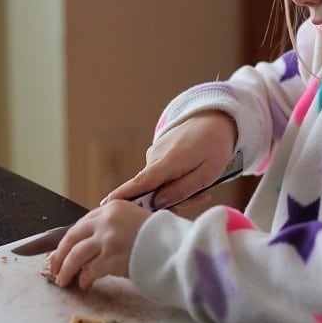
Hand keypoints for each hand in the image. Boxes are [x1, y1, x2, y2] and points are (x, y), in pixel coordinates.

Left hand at [50, 200, 151, 289]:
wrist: (176, 247)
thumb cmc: (161, 235)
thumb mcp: (136, 218)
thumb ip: (116, 224)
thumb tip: (93, 242)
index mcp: (113, 207)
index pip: (83, 222)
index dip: (71, 238)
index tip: (65, 248)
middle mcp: (107, 220)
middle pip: (72, 237)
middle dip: (60, 254)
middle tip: (54, 266)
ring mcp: (107, 239)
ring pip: (76, 255)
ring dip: (66, 269)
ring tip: (62, 280)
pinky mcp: (111, 258)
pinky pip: (90, 271)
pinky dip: (84, 279)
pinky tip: (85, 284)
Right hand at [102, 110, 236, 209]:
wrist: (215, 117)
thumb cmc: (215, 146)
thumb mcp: (208, 174)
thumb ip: (182, 190)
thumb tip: (159, 202)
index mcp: (168, 162)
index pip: (140, 183)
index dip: (123, 196)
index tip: (106, 205)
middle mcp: (156, 157)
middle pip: (150, 190)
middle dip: (169, 202)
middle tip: (199, 197)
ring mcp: (155, 154)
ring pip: (158, 184)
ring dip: (176, 191)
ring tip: (202, 187)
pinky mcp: (158, 154)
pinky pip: (162, 175)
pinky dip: (175, 181)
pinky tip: (194, 176)